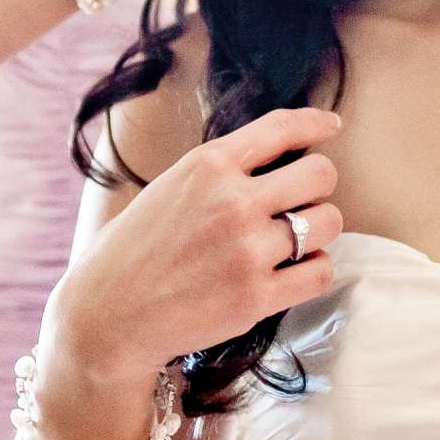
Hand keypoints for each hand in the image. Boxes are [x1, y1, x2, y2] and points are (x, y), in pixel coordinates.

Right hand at [49, 108, 346, 378]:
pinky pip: (321, 272)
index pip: (281, 127)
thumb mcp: (171, 186)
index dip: (316, 123)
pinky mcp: (257, 297)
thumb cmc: (136, 250)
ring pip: (328, 223)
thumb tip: (282, 156)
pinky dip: (313, 271)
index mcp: (207, 164)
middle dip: (317, 186)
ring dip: (318, 230)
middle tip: (300, 202)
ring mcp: (247, 250)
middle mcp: (232, 201)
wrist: (107, 316)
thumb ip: (222, 170)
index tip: (332, 127)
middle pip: (321, 174)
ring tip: (293, 241)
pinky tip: (292, 273)